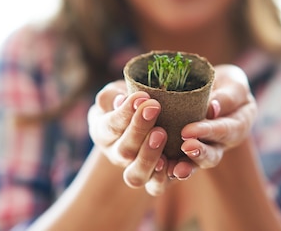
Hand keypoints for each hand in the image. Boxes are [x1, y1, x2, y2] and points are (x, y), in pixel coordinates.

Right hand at [87, 80, 169, 195]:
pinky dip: (165, 177)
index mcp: (104, 132)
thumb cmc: (127, 102)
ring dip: (149, 155)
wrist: (141, 120)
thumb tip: (120, 101)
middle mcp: (117, 155)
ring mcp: (135, 169)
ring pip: (136, 175)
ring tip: (162, 133)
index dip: (125, 112)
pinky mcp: (155, 180)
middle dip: (139, 129)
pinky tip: (176, 161)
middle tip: (154, 108)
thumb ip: (112, 96)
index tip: (141, 96)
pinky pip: (156, 187)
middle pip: (124, 151)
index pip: (110, 125)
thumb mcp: (115, 93)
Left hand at [170, 64, 257, 177]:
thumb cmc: (227, 84)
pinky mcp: (185, 153)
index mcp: (237, 126)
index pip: (223, 130)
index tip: (187, 131)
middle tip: (185, 148)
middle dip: (198, 153)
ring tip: (169, 167)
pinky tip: (158, 166)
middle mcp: (221, 144)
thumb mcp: (234, 84)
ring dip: (182, 167)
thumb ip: (228, 96)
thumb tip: (212, 109)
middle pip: (212, 155)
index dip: (206, 131)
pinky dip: (167, 167)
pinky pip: (178, 163)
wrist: (216, 90)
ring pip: (195, 165)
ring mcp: (203, 151)